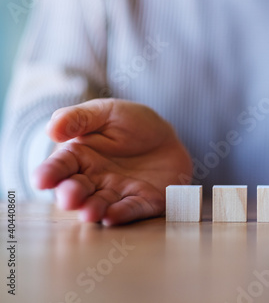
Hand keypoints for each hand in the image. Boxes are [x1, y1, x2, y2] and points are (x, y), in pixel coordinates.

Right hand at [33, 99, 191, 224]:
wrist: (168, 138)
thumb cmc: (133, 124)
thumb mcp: (106, 112)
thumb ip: (79, 118)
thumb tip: (51, 129)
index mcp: (80, 156)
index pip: (60, 165)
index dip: (49, 173)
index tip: (41, 180)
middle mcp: (94, 179)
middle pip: (77, 190)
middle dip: (71, 195)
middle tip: (69, 198)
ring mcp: (118, 192)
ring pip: (100, 204)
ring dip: (93, 210)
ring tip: (89, 212)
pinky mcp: (142, 201)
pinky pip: (130, 209)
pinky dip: (121, 214)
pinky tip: (112, 217)